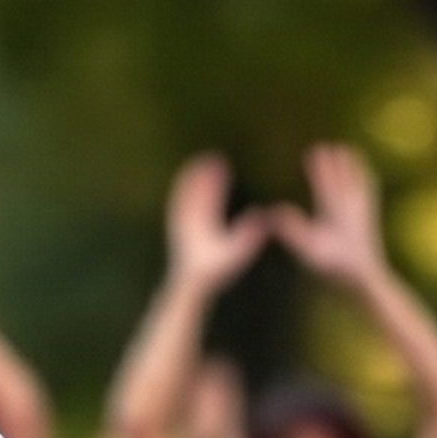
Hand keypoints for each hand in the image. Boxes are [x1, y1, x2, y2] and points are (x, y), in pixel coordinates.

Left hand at [164, 154, 271, 294]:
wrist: (191, 282)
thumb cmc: (216, 268)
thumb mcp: (236, 252)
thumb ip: (248, 234)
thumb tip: (260, 214)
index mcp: (204, 222)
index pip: (209, 194)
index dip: (214, 177)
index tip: (220, 161)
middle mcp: (189, 220)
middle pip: (194, 191)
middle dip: (201, 172)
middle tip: (210, 155)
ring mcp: (180, 223)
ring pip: (182, 195)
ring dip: (188, 178)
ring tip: (196, 163)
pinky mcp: (176, 228)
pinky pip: (176, 205)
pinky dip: (179, 191)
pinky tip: (182, 184)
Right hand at [272, 142, 386, 286]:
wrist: (366, 277)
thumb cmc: (334, 265)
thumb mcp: (307, 249)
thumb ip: (291, 228)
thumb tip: (272, 210)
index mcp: (334, 209)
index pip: (325, 181)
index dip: (319, 165)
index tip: (313, 149)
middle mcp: (350, 205)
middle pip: (342, 176)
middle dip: (334, 161)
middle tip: (326, 145)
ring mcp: (362, 211)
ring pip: (357, 180)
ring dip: (352, 165)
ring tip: (348, 151)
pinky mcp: (369, 218)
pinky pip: (368, 192)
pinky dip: (365, 180)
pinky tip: (365, 177)